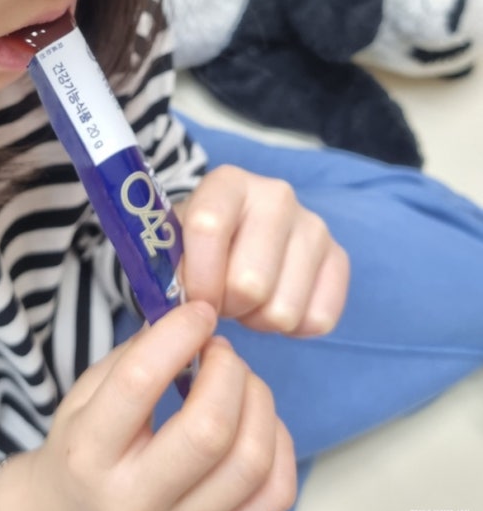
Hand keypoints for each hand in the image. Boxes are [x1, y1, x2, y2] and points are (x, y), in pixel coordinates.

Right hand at [0, 302, 295, 510]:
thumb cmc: (81, 448)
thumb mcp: (85, 395)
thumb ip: (134, 356)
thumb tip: (191, 320)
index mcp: (88, 454)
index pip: (139, 383)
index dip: (178, 334)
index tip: (198, 311)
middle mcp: (134, 502)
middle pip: (210, 430)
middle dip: (228, 372)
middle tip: (220, 352)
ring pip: (252, 461)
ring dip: (258, 401)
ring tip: (239, 383)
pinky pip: (276, 493)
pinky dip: (278, 443)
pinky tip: (254, 422)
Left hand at [177, 165, 349, 335]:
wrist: (232, 242)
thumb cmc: (195, 247)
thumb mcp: (173, 249)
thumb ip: (172, 269)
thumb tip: (189, 305)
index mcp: (227, 182)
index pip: (208, 227)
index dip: (197, 278)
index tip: (192, 298)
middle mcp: (276, 195)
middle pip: (250, 282)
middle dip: (228, 306)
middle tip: (221, 299)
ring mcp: (313, 225)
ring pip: (283, 310)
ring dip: (258, 320)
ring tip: (246, 302)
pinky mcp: (339, 257)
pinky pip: (319, 319)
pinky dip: (293, 328)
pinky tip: (274, 303)